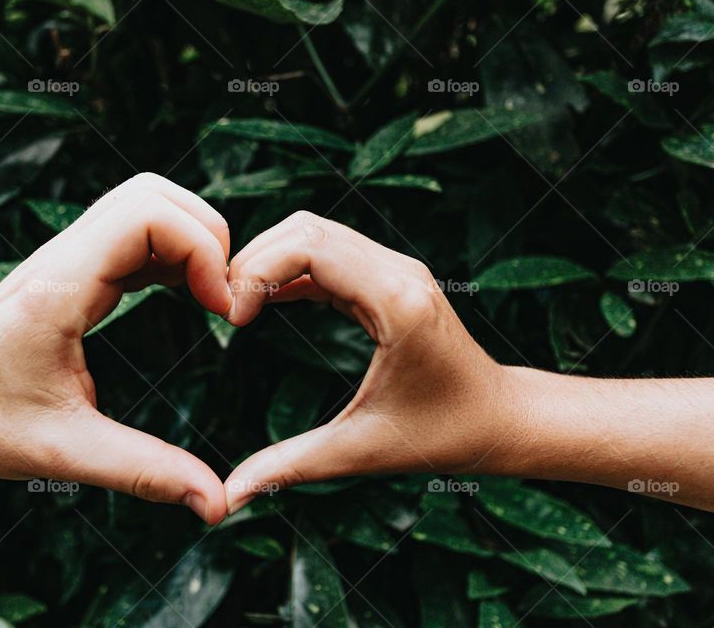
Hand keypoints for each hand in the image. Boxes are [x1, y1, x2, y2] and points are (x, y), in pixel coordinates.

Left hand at [0, 173, 232, 523]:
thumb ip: (143, 472)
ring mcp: (66, 257)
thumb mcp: (64, 452)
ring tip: (211, 298)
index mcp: (59, 286)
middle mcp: (63, 257)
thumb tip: (216, 505)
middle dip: (207, 235)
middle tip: (223, 300)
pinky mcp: (72, 268)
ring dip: (192, 238)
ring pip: (145, 203)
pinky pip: (134, 232)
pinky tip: (188, 294)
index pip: (147, 215)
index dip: (202, 250)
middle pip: (153, 194)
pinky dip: (173, 251)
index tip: (220, 311)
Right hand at [223, 211, 521, 513]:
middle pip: (306, 229)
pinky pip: (330, 253)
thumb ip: (291, 466)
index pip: (309, 247)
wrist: (501, 419)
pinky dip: (290, 269)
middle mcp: (399, 271)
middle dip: (254, 261)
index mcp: (396, 301)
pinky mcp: (391, 277)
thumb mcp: (361, 451)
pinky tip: (265, 302)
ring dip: (269, 261)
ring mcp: (397, 268)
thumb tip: (228, 495)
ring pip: (315, 233)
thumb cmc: (443, 435)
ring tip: (238, 306)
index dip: (257, 272)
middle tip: (224, 310)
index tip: (234, 320)